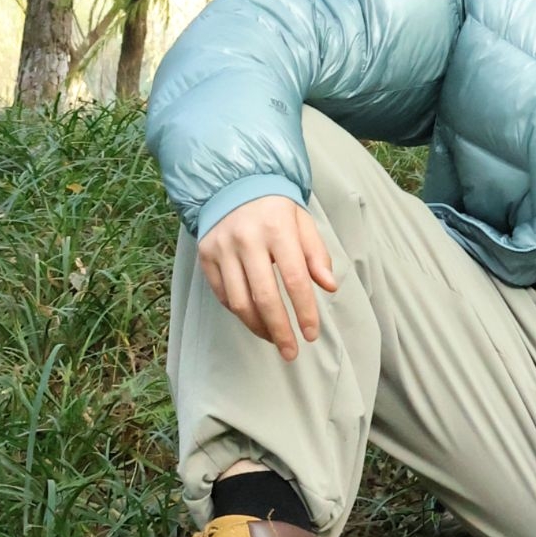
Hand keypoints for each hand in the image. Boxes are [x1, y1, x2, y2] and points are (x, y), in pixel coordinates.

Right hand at [197, 196, 337, 358]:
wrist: (233, 184)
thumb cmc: (276, 209)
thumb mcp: (302, 223)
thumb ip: (317, 254)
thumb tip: (329, 286)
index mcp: (277, 229)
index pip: (294, 279)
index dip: (304, 310)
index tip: (311, 334)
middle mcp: (247, 240)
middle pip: (264, 296)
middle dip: (280, 330)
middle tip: (291, 352)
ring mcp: (223, 249)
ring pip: (239, 302)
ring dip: (258, 327)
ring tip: (274, 339)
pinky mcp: (206, 256)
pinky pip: (222, 295)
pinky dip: (239, 313)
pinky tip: (254, 320)